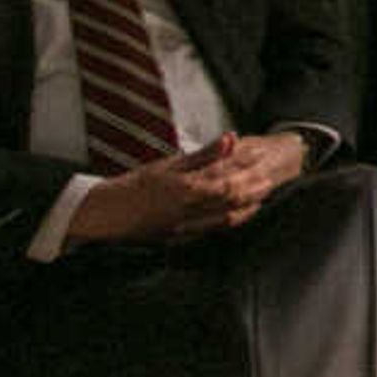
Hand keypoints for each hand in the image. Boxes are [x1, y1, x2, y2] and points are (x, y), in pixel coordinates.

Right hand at [67, 132, 298, 243]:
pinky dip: (231, 222)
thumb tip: (231, 137)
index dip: (248, 167)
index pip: (229, 176)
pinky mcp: (181, 238)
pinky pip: (214, 231)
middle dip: (254, 188)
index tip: (262, 156)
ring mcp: (186, 227)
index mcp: (186, 187)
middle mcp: (189, 210)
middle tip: (271, 179)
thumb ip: (203, 154)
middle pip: (233, 199)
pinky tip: (241, 214)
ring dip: (248, 206)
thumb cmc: (134, 186)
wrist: (104, 216)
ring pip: (227, 217)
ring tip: (263, 195)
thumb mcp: (168, 165)